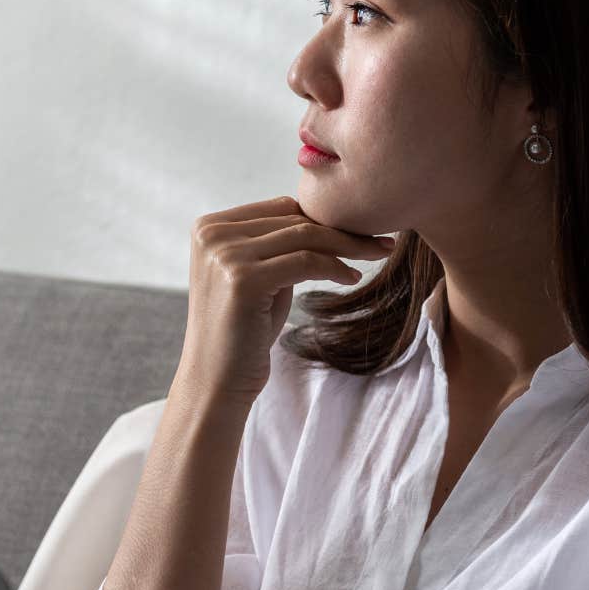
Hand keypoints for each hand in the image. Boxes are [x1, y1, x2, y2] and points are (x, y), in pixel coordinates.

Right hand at [179, 195, 392, 404]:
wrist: (215, 381)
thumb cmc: (241, 332)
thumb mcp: (256, 277)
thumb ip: (275, 245)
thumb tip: (325, 218)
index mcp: (209, 227)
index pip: (279, 208)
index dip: (322, 217)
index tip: (359, 229)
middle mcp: (212, 234)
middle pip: (293, 219)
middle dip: (342, 229)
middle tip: (380, 241)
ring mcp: (225, 255)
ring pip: (304, 237)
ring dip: (348, 244)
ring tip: (377, 254)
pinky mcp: (243, 279)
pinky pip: (306, 262)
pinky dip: (335, 267)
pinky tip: (353, 277)